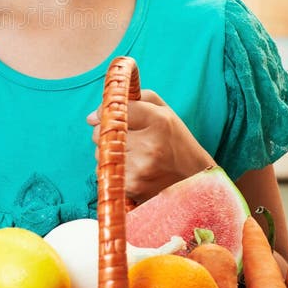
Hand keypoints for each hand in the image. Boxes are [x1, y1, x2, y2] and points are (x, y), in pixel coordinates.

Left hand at [86, 90, 214, 203]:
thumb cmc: (175, 141)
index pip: (117, 109)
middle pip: (104, 131)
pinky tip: (131, 168)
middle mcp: (149, 145)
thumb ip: (133, 100)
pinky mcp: (132, 187)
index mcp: (159, 121)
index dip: (107, 110)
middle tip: (124, 135)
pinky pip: (105, 170)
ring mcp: (140, 168)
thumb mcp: (163, 111)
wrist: (194, 179)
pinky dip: (113, 167)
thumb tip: (92, 116)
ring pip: (101, 152)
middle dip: (106, 131)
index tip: (108, 113)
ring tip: (132, 153)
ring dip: (109, 151)